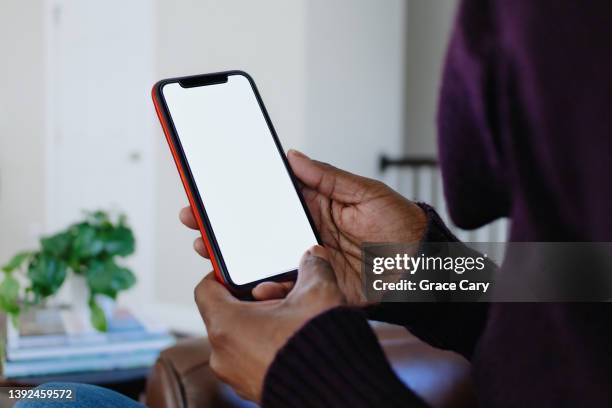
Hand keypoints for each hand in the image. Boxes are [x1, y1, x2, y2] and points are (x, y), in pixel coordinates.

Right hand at [180, 150, 426, 302]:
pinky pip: (288, 288)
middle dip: (225, 227)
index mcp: (315, 207)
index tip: (211, 190)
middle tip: (195, 221)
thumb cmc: (400, 222)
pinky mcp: (318, 287)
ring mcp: (309, 261)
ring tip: (210, 251)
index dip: (240, 196)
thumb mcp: (364, 192)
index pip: (269, 199)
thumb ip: (327, 176)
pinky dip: (268, 289)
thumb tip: (291, 156)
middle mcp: (306, 234)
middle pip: (257, 230)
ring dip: (236, 258)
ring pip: (265, 260)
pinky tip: (252, 284)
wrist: (425, 267)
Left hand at [195, 245, 343, 402]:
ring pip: (242, 336)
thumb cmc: (319, 346)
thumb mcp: (317, 293)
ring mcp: (236, 376)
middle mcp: (223, 354)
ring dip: (265, 322)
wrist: (338, 392)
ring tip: (294, 317)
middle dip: (256, 299)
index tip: (243, 272)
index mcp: (226, 325)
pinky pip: (252, 358)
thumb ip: (312, 267)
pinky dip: (268, 345)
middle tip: (284, 293)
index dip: (223, 274)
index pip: (206, 289)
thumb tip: (313, 256)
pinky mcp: (253, 389)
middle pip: (228, 313)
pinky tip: (296, 339)